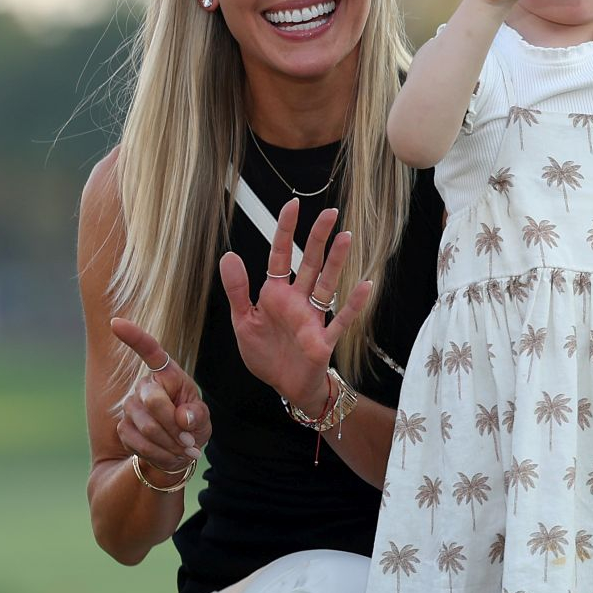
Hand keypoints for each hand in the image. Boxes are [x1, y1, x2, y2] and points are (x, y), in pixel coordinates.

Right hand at [110, 316, 210, 474]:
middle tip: (190, 440)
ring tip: (183, 448)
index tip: (116, 321)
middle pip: (154, 402)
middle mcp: (145, 386)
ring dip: (170, 443)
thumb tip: (184, 418)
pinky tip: (169, 454)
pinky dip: (159, 453)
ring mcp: (130, 406)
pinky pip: (139, 442)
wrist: (177, 450)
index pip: (150, 351)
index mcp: (167, 374)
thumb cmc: (192, 426)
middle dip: (175, 425)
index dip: (133, 336)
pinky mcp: (123, 426)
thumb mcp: (203, 419)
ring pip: (147, 426)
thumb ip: (197, 416)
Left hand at [220, 198, 373, 411]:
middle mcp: (297, 301)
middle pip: (309, 263)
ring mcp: (312, 318)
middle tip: (330, 213)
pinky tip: (364, 286)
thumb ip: (237, 290)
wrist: (283, 386)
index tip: (293, 206)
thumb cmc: (266, 354)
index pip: (280, 256)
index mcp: (275, 294)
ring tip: (346, 237)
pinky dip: (352, 304)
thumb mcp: (243, 321)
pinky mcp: (322, 340)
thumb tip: (229, 255)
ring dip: (336, 262)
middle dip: (318, 237)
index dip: (285, 230)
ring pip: (326, 284)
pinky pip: (340, 319)